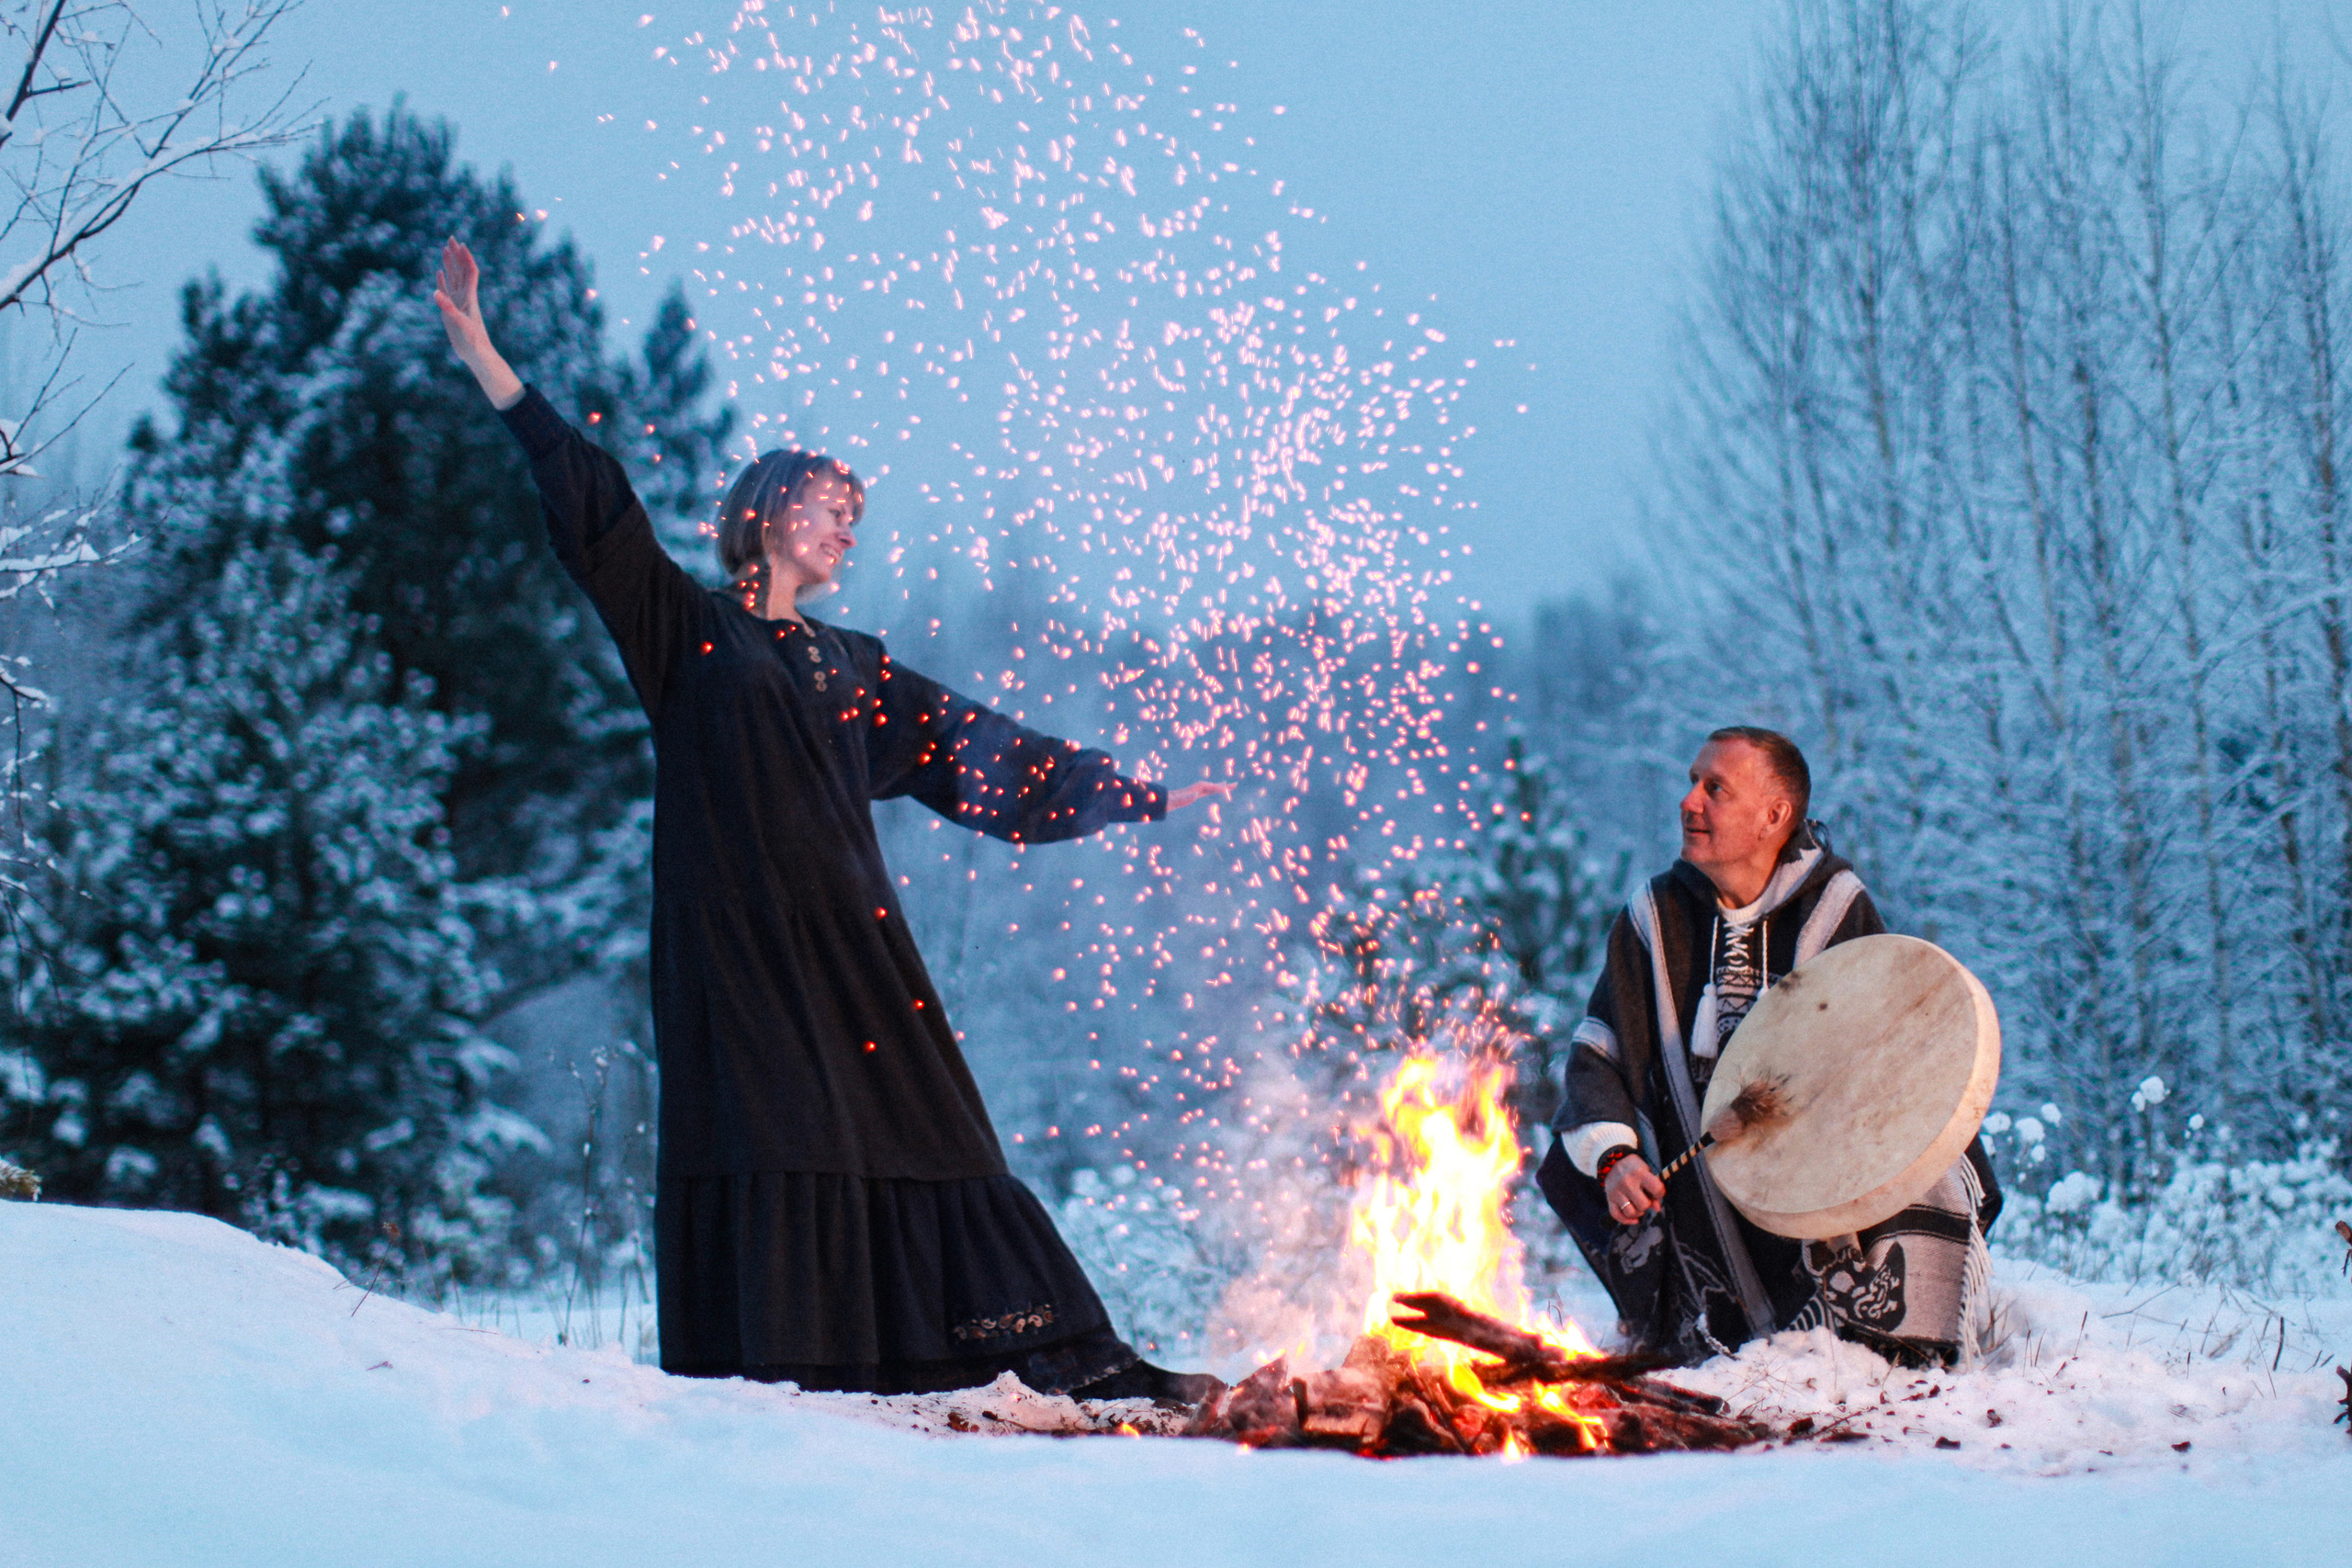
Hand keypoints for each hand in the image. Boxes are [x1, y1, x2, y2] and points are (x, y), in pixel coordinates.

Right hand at [433, 238, 523, 409]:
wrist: (477, 355)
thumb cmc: (473, 342)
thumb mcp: (460, 325)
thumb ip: (448, 309)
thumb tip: (435, 293)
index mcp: (469, 298)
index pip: (469, 273)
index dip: (465, 258)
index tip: (459, 244)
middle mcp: (465, 298)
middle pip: (461, 271)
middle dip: (456, 255)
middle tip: (450, 238)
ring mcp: (458, 304)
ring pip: (454, 278)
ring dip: (450, 264)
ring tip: (445, 250)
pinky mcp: (452, 311)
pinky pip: (448, 291)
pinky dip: (443, 281)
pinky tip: (440, 273)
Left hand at [1165, 780, 1232, 811]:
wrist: (1157, 800)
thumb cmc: (1165, 803)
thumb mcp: (1174, 801)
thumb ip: (1184, 798)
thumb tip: (1196, 794)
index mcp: (1192, 791)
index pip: (1208, 788)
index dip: (1217, 788)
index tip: (1226, 789)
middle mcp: (1193, 790)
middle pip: (1211, 786)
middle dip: (1223, 786)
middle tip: (1235, 784)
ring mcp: (1192, 792)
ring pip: (1208, 788)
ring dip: (1218, 787)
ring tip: (1228, 786)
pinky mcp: (1190, 795)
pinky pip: (1204, 792)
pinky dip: (1211, 790)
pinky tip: (1214, 791)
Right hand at [1604, 1155, 1663, 1223]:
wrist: (1611, 1161)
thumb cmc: (1634, 1169)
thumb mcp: (1646, 1172)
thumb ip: (1654, 1188)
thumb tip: (1657, 1208)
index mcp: (1639, 1173)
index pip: (1657, 1189)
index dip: (1660, 1193)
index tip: (1657, 1192)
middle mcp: (1627, 1183)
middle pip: (1643, 1205)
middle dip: (1647, 1204)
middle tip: (1645, 1199)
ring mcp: (1617, 1191)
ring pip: (1630, 1212)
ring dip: (1638, 1213)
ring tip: (1638, 1207)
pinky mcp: (1609, 1198)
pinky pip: (1616, 1215)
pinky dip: (1626, 1220)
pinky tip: (1634, 1219)